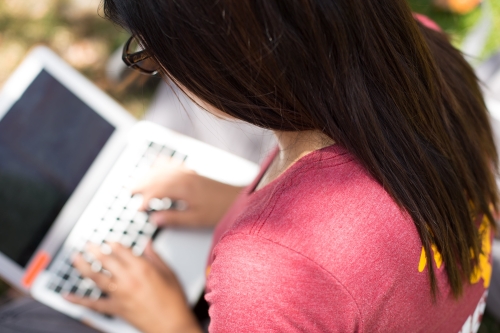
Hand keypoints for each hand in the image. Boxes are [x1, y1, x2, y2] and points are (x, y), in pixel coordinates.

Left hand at [66, 243, 200, 332]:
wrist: (172, 326)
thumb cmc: (174, 301)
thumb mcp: (169, 273)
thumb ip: (155, 257)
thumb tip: (147, 243)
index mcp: (143, 268)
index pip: (122, 250)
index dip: (113, 243)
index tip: (108, 240)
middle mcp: (128, 279)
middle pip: (106, 260)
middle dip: (95, 249)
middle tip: (88, 243)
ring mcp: (120, 294)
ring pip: (95, 277)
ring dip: (83, 266)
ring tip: (75, 257)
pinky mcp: (115, 308)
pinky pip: (93, 304)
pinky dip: (78, 300)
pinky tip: (67, 295)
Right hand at [133, 158, 242, 227]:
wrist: (237, 198)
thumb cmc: (219, 209)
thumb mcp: (196, 219)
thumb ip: (174, 219)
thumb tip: (154, 219)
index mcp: (183, 188)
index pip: (157, 191)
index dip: (146, 199)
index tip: (139, 209)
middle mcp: (184, 177)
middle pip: (157, 177)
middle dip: (141, 184)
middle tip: (129, 192)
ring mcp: (188, 173)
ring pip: (163, 169)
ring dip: (149, 174)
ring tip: (138, 181)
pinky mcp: (193, 172)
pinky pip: (173, 164)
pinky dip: (162, 164)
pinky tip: (157, 164)